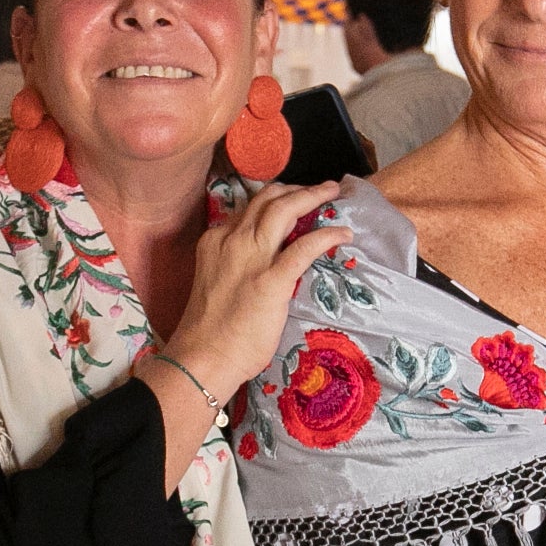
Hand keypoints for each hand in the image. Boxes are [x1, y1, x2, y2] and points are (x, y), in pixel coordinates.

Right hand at [161, 180, 347, 400]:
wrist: (202, 357)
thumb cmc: (209, 331)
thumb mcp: (217, 281)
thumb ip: (236, 264)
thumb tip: (265, 263)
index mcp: (215, 241)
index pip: (248, 208)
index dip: (274, 200)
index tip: (293, 200)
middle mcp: (232, 240)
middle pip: (268, 199)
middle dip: (296, 188)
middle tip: (319, 189)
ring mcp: (252, 257)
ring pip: (284, 209)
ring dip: (312, 196)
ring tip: (332, 192)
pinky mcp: (271, 280)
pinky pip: (305, 247)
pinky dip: (326, 235)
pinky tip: (343, 233)